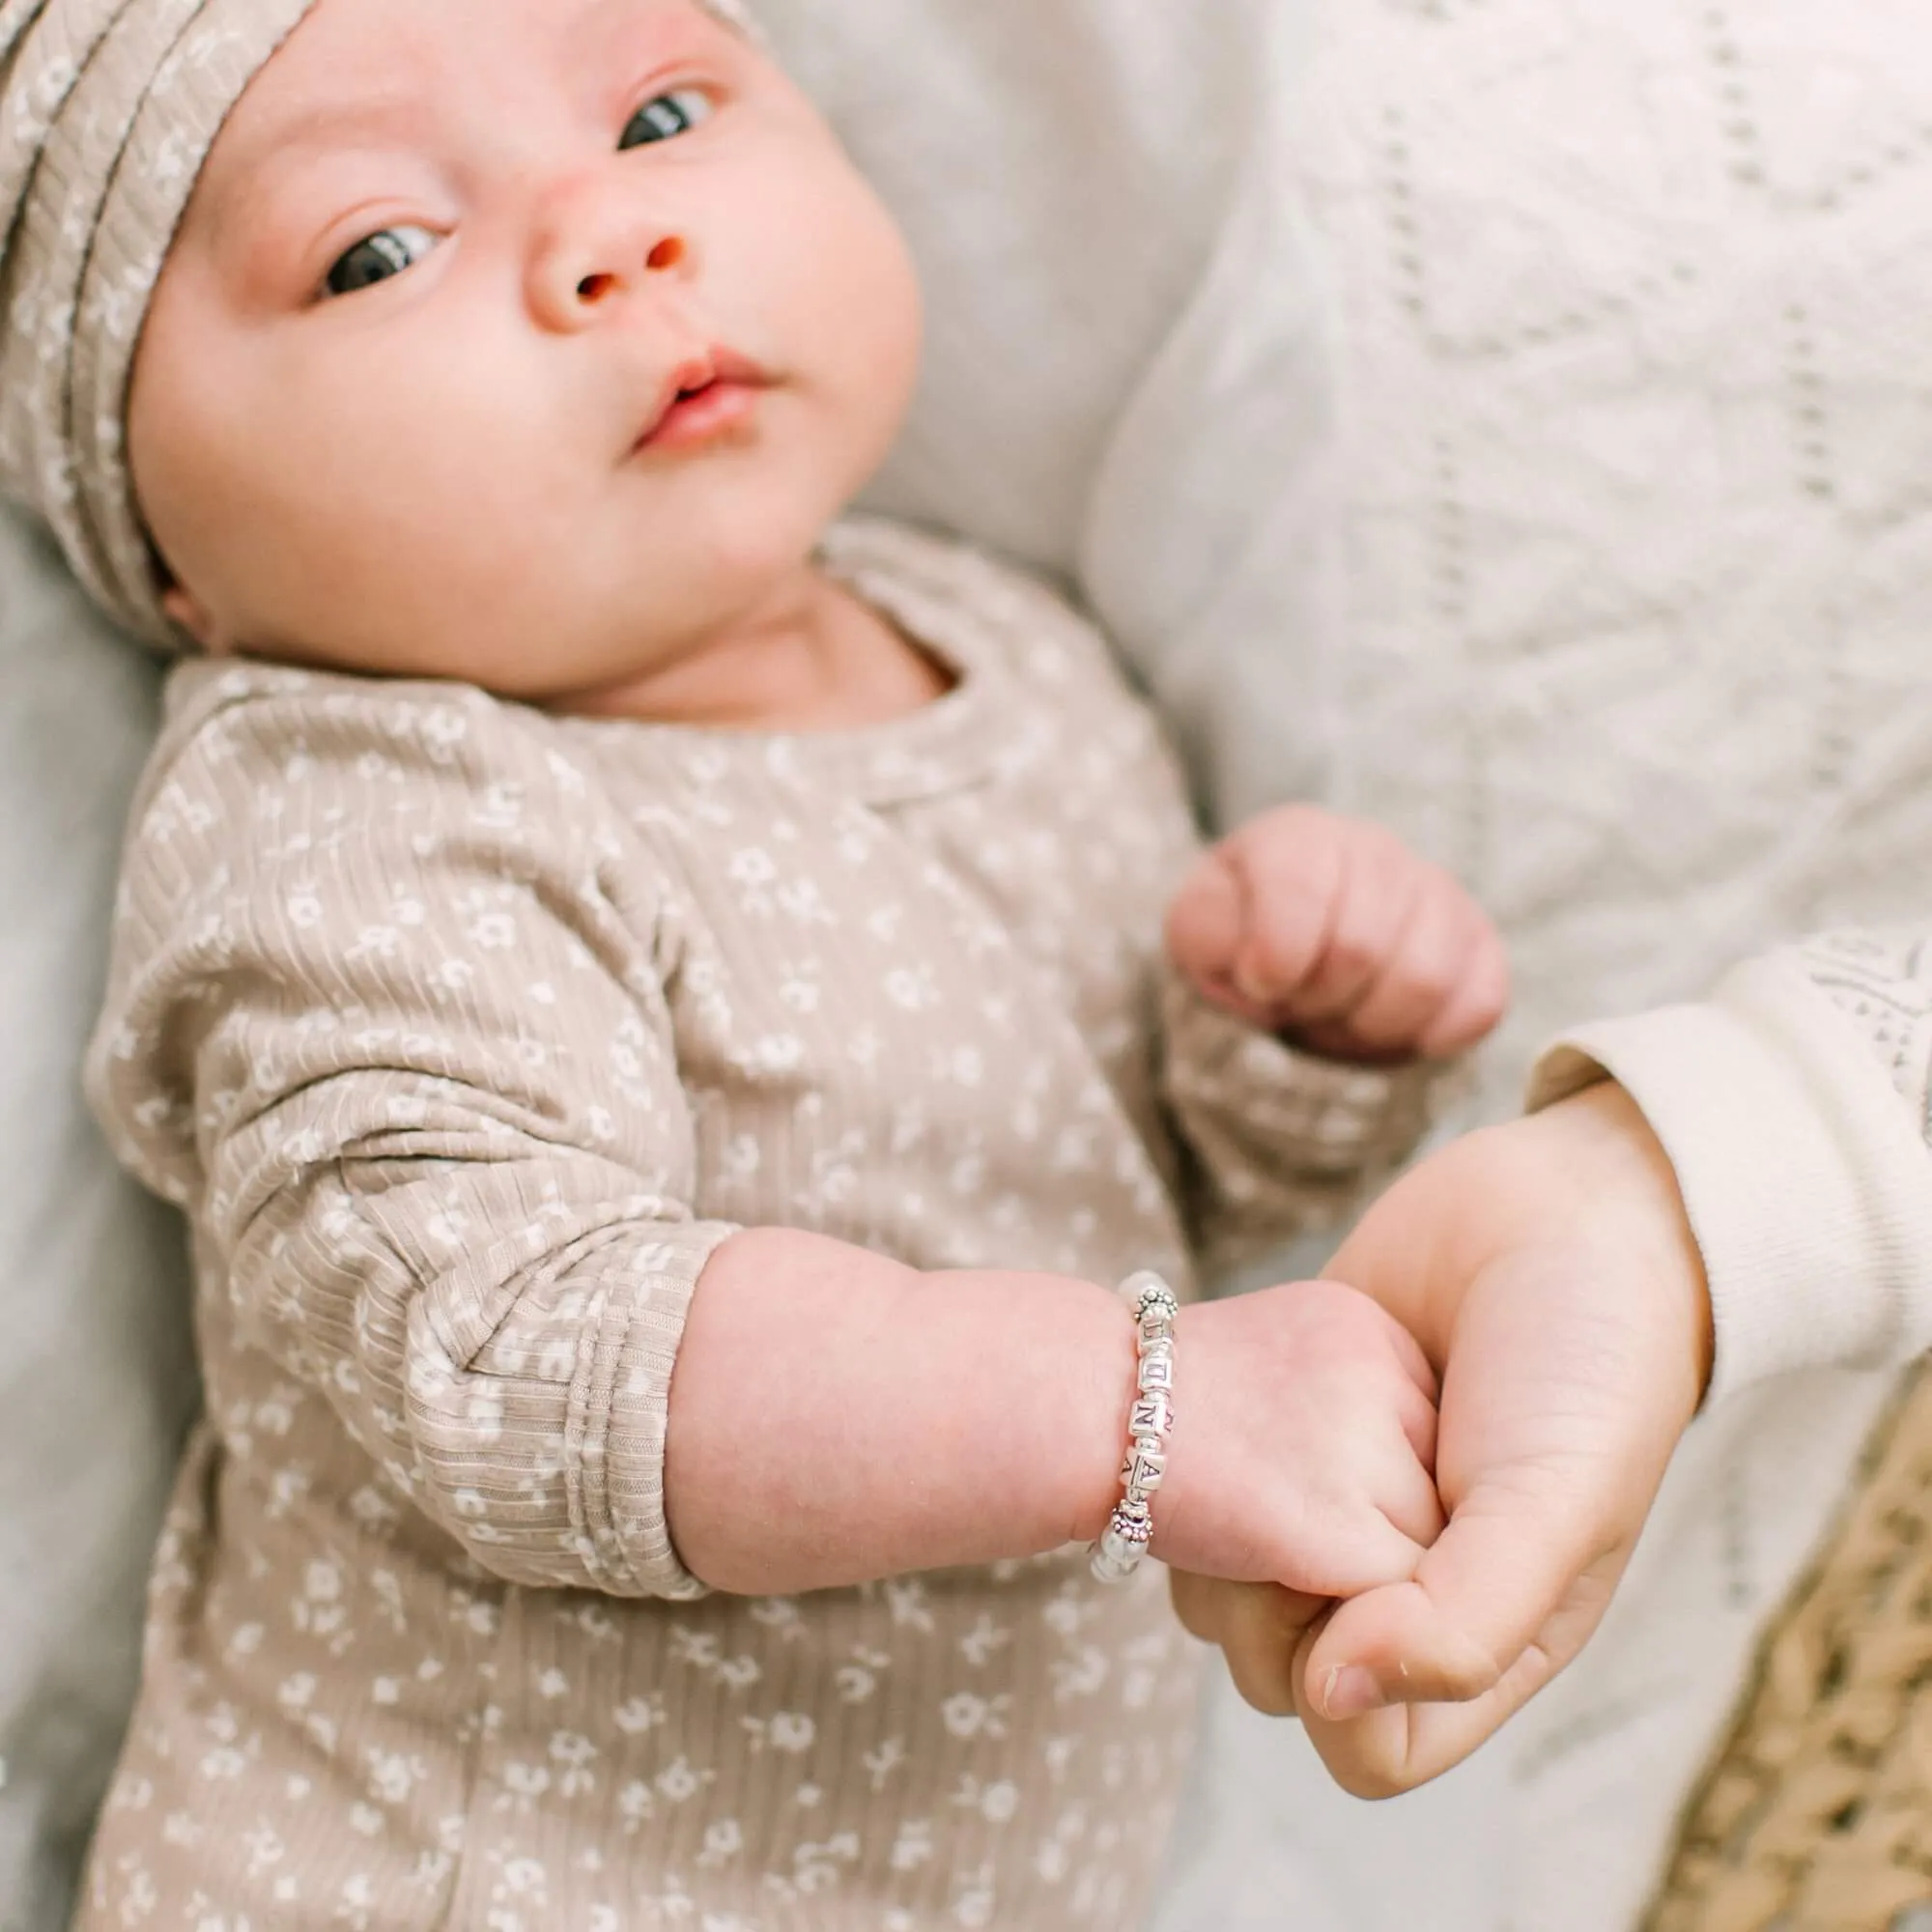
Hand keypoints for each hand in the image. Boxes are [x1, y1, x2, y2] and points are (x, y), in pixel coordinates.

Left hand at [1166, 805, 1508, 1063]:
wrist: (1287, 950)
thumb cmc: (1241, 940)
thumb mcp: (1200, 933)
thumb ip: (1214, 936)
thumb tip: (1269, 968)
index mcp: (1300, 837)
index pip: (1300, 889)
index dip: (1276, 960)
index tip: (1261, 983)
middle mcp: (1376, 850)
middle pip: (1362, 947)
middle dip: (1318, 997)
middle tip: (1300, 1002)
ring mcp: (1436, 892)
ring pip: (1425, 979)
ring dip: (1369, 1022)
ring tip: (1341, 1012)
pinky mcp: (1479, 944)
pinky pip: (1480, 1003)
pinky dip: (1431, 1036)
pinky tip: (1388, 1026)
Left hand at [1206, 1084, 1712, 1795]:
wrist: (1559, 1207)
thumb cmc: (1583, 1362)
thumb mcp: (1555, 1503)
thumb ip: (1462, 1624)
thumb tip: (1325, 1696)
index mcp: (1484, 1643)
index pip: (1367, 1750)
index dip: (1340, 1683)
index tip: (1365, 1572)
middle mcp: (1402, 1595)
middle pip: (1274, 1676)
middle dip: (1269, 1601)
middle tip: (1318, 1497)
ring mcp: (1336, 1512)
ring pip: (1224, 1590)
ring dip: (1230, 1526)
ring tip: (1299, 1439)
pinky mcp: (1287, 1434)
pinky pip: (1206, 1492)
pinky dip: (1218, 1457)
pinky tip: (1277, 1396)